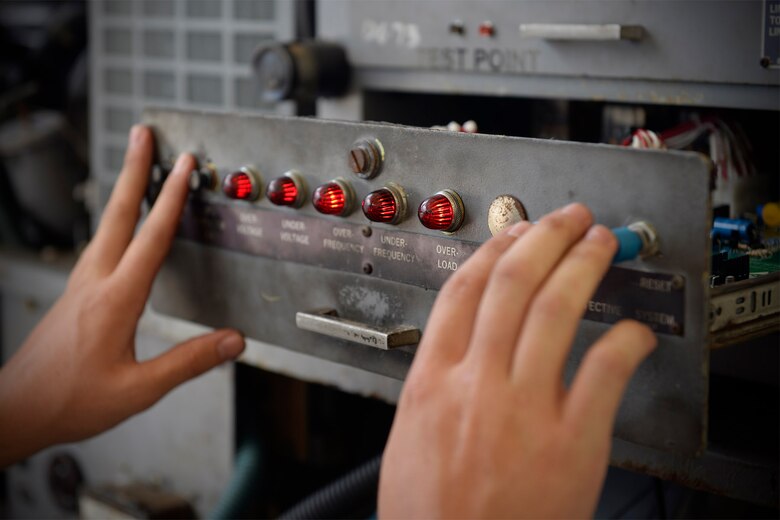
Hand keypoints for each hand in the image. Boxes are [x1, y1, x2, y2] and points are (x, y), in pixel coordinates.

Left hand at [0, 126, 244, 466]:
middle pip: (117, 213)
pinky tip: (118, 226)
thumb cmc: (70, 400)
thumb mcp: (139, 389)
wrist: (16, 410)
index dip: (171, 197)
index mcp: (115, 299)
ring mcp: (79, 286)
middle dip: (132, 169)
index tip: (183, 165)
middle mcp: (94, 283)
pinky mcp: (74, 294)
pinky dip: (114, 220)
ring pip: (104, 225)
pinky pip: (99, 244)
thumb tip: (232, 341)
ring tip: (134, 168)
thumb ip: (190, 362)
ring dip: (121, 190)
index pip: (151, 237)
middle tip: (142, 134)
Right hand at [379, 204, 656, 517]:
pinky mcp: (571, 442)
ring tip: (600, 244)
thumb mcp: (409, 438)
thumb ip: (432, 386)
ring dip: (582, 266)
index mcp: (431, 382)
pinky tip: (634, 330)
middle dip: (544, 238)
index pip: (462, 292)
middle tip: (568, 219)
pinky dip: (624, 341)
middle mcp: (476, 384)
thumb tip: (454, 348)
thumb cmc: (430, 515)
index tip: (513, 232)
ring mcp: (524, 409)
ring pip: (555, 311)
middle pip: (512, 285)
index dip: (492, 250)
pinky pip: (604, 373)